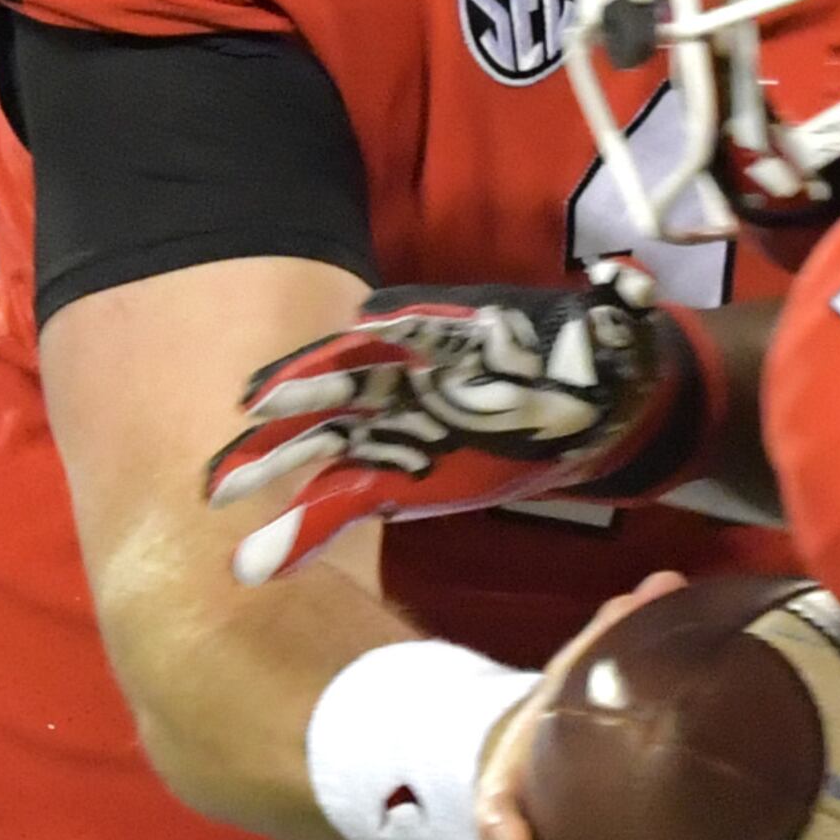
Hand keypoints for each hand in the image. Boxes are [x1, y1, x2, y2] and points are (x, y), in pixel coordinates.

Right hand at [210, 262, 718, 582]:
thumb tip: (621, 282)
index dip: (346, 355)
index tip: (302, 373)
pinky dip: (302, 527)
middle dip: (287, 416)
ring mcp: (398, 428)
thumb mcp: (609, 330)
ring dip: (275, 470)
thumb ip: (612, 308)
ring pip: (324, 447)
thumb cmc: (596, 356)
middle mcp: (409, 378)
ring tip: (218, 496)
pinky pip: (342, 500)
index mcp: (447, 335)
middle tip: (232, 443)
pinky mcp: (400, 477)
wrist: (603, 402)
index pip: (388, 337)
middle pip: (338, 393)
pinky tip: (256, 557)